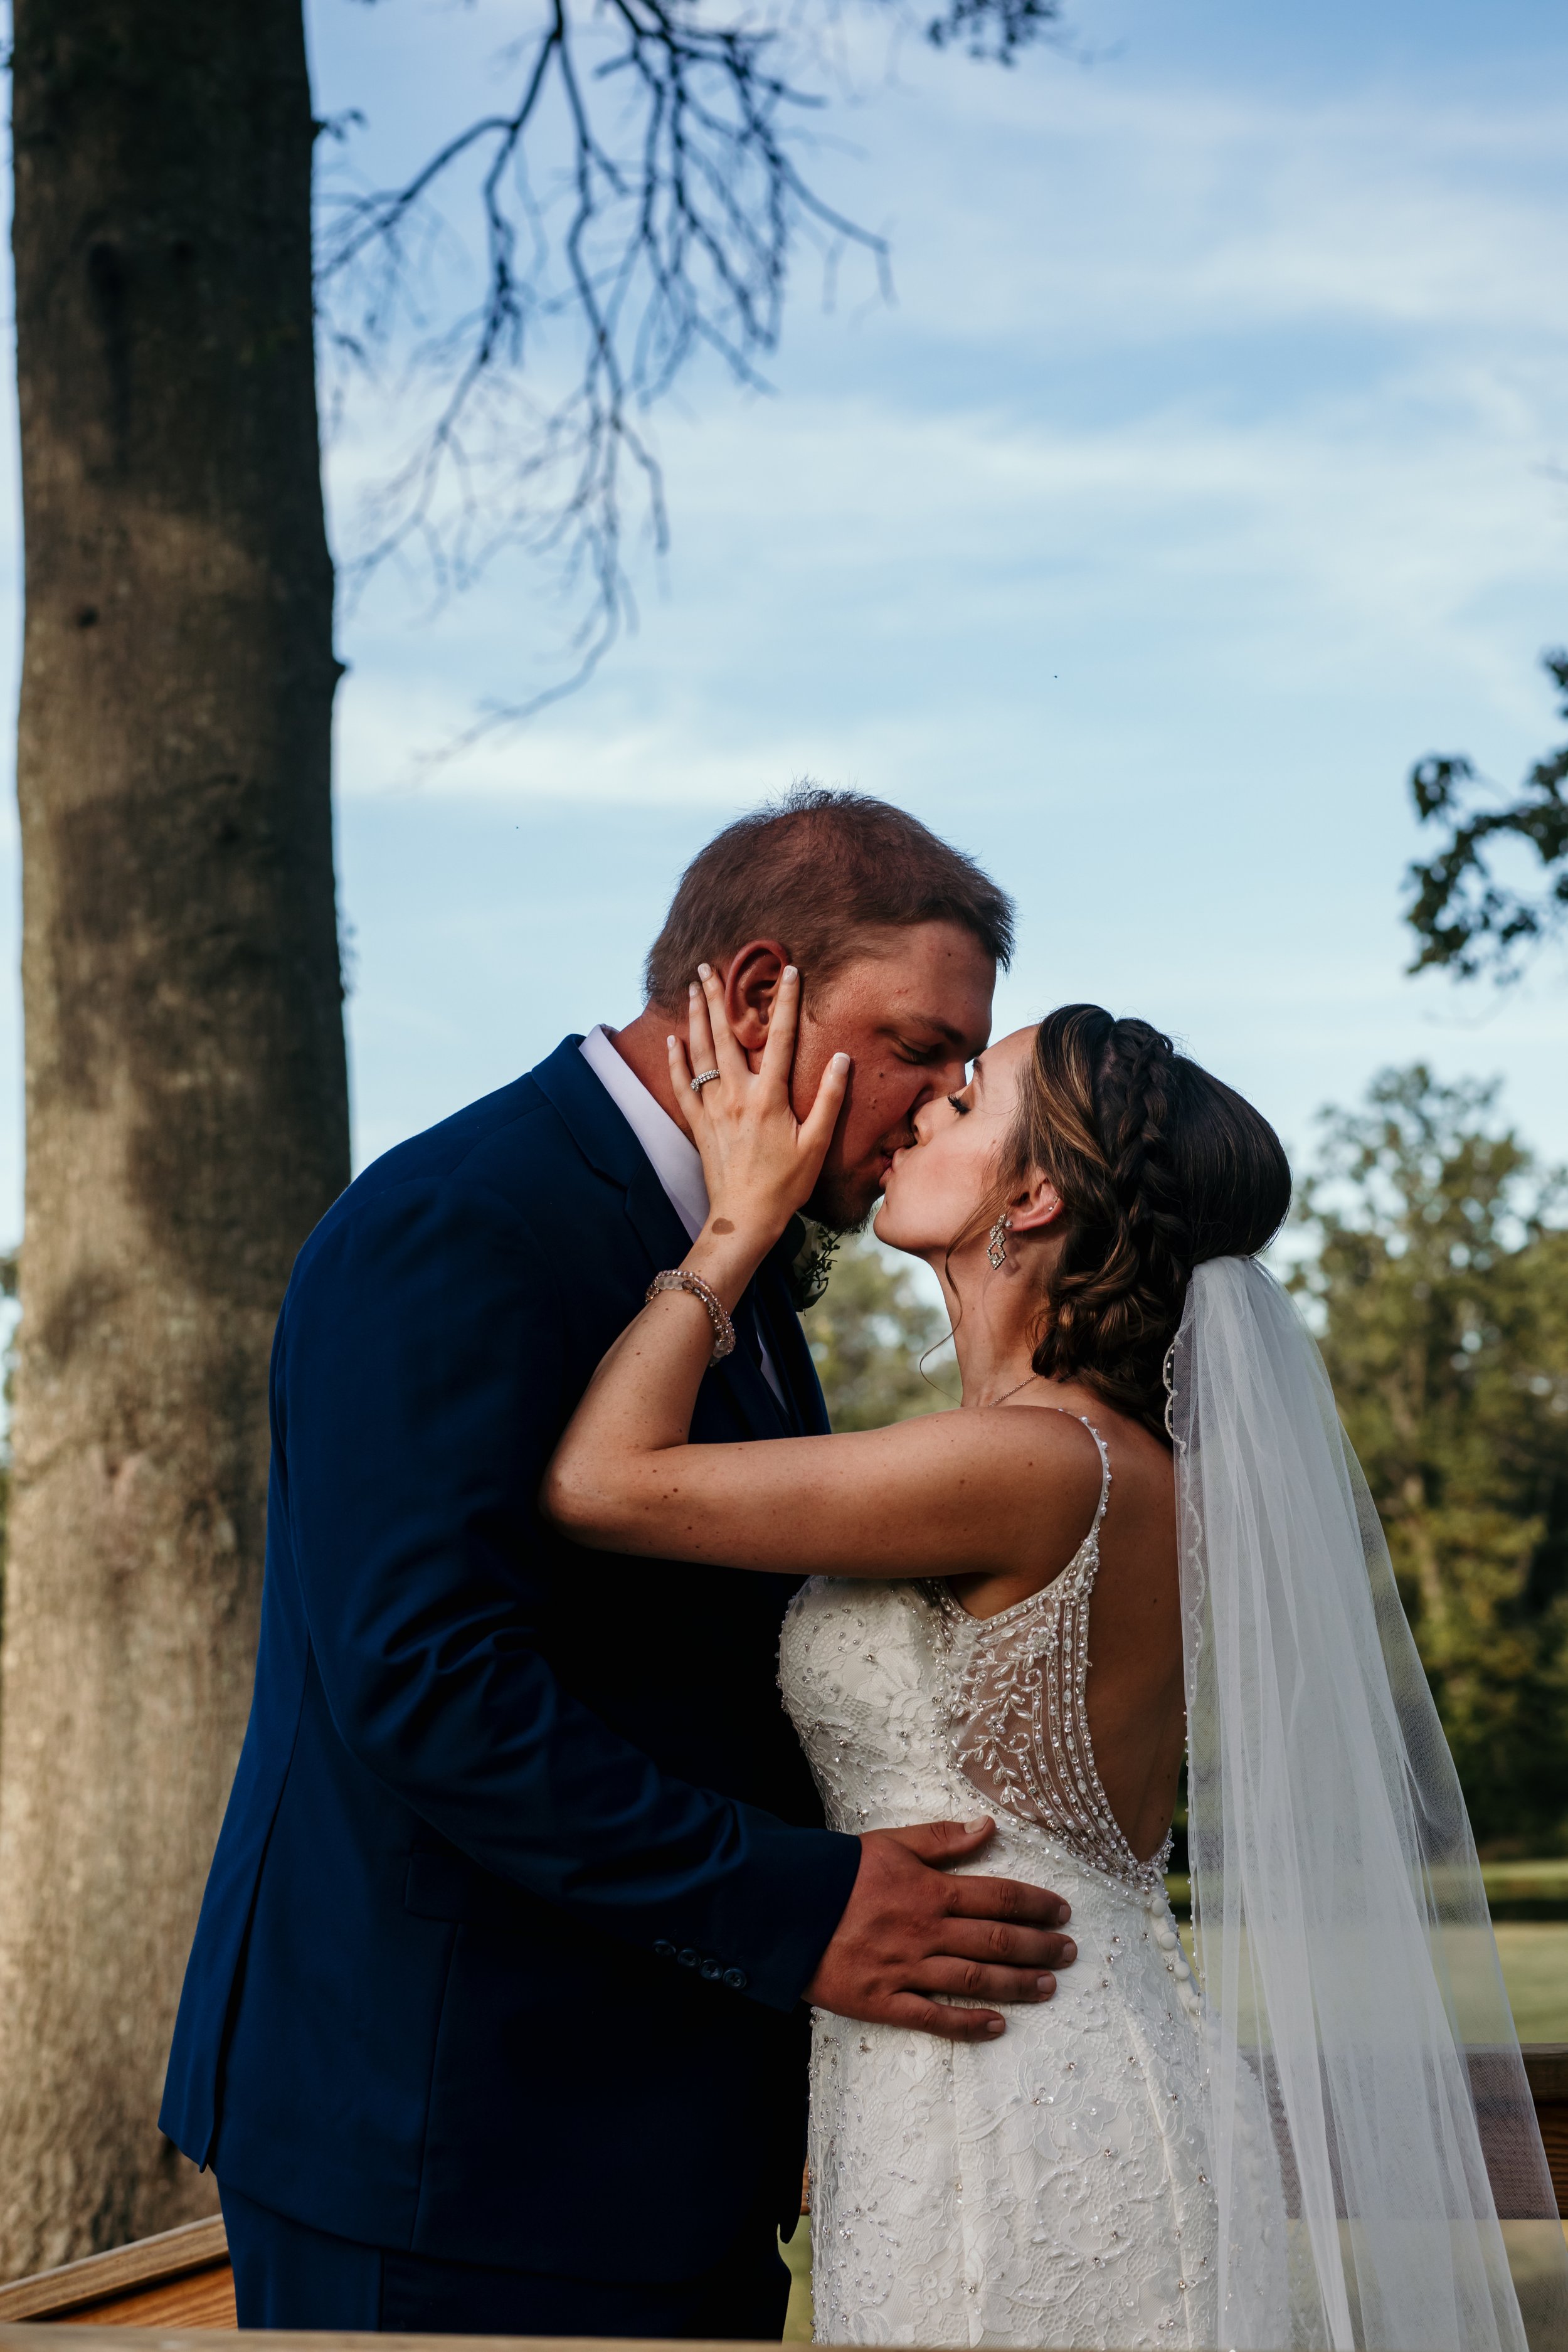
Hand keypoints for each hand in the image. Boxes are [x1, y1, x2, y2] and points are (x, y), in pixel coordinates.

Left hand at [669, 962, 848, 1252]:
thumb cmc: (785, 1184)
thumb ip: (830, 1099)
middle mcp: (737, 1095)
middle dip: (717, 996)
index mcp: (769, 1096)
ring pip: (700, 1052)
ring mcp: (713, 1108)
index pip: (780, 1037)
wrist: (744, 1217)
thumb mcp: (816, 1143)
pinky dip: (677, 1061)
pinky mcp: (698, 1124)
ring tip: (693, 988)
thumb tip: (844, 1059)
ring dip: (696, 1017)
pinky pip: (683, 1085)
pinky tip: (674, 1040)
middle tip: (708, 966)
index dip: (786, 1001)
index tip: (789, 970)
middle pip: (726, 1035)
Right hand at [805, 1818, 1077, 2041]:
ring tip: (1049, 1987)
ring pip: (974, 1979)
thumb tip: (987, 1827)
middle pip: (995, 1941)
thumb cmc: (836, 1872)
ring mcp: (906, 1969)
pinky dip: (968, 2024)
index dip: (1034, 1904)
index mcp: (928, 1890)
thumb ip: (940, 1838)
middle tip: (1070, 1952)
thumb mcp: (889, 1842)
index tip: (1062, 1911)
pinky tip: (997, 2026)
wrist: (781, 1909)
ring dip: (1017, 1984)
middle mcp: (925, 1931)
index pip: (997, 1897)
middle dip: (1038, 1946)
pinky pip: (934, 2017)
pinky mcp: (883, 2001)